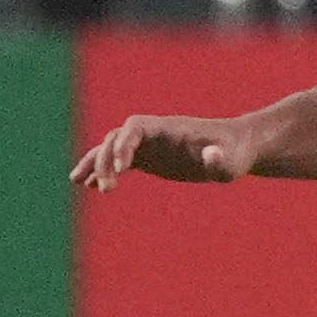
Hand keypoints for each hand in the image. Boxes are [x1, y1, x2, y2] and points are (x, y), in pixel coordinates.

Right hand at [72, 115, 258, 188]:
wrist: (237, 148)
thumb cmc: (236, 154)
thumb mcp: (233, 161)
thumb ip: (221, 160)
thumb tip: (210, 155)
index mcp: (170, 128)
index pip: (136, 127)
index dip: (125, 144)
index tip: (125, 168)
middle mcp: (154, 134)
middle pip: (117, 138)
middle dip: (107, 160)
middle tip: (107, 189)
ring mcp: (149, 145)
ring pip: (112, 149)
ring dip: (95, 163)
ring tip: (79, 181)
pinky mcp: (149, 159)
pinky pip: (119, 162)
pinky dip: (103, 170)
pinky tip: (87, 184)